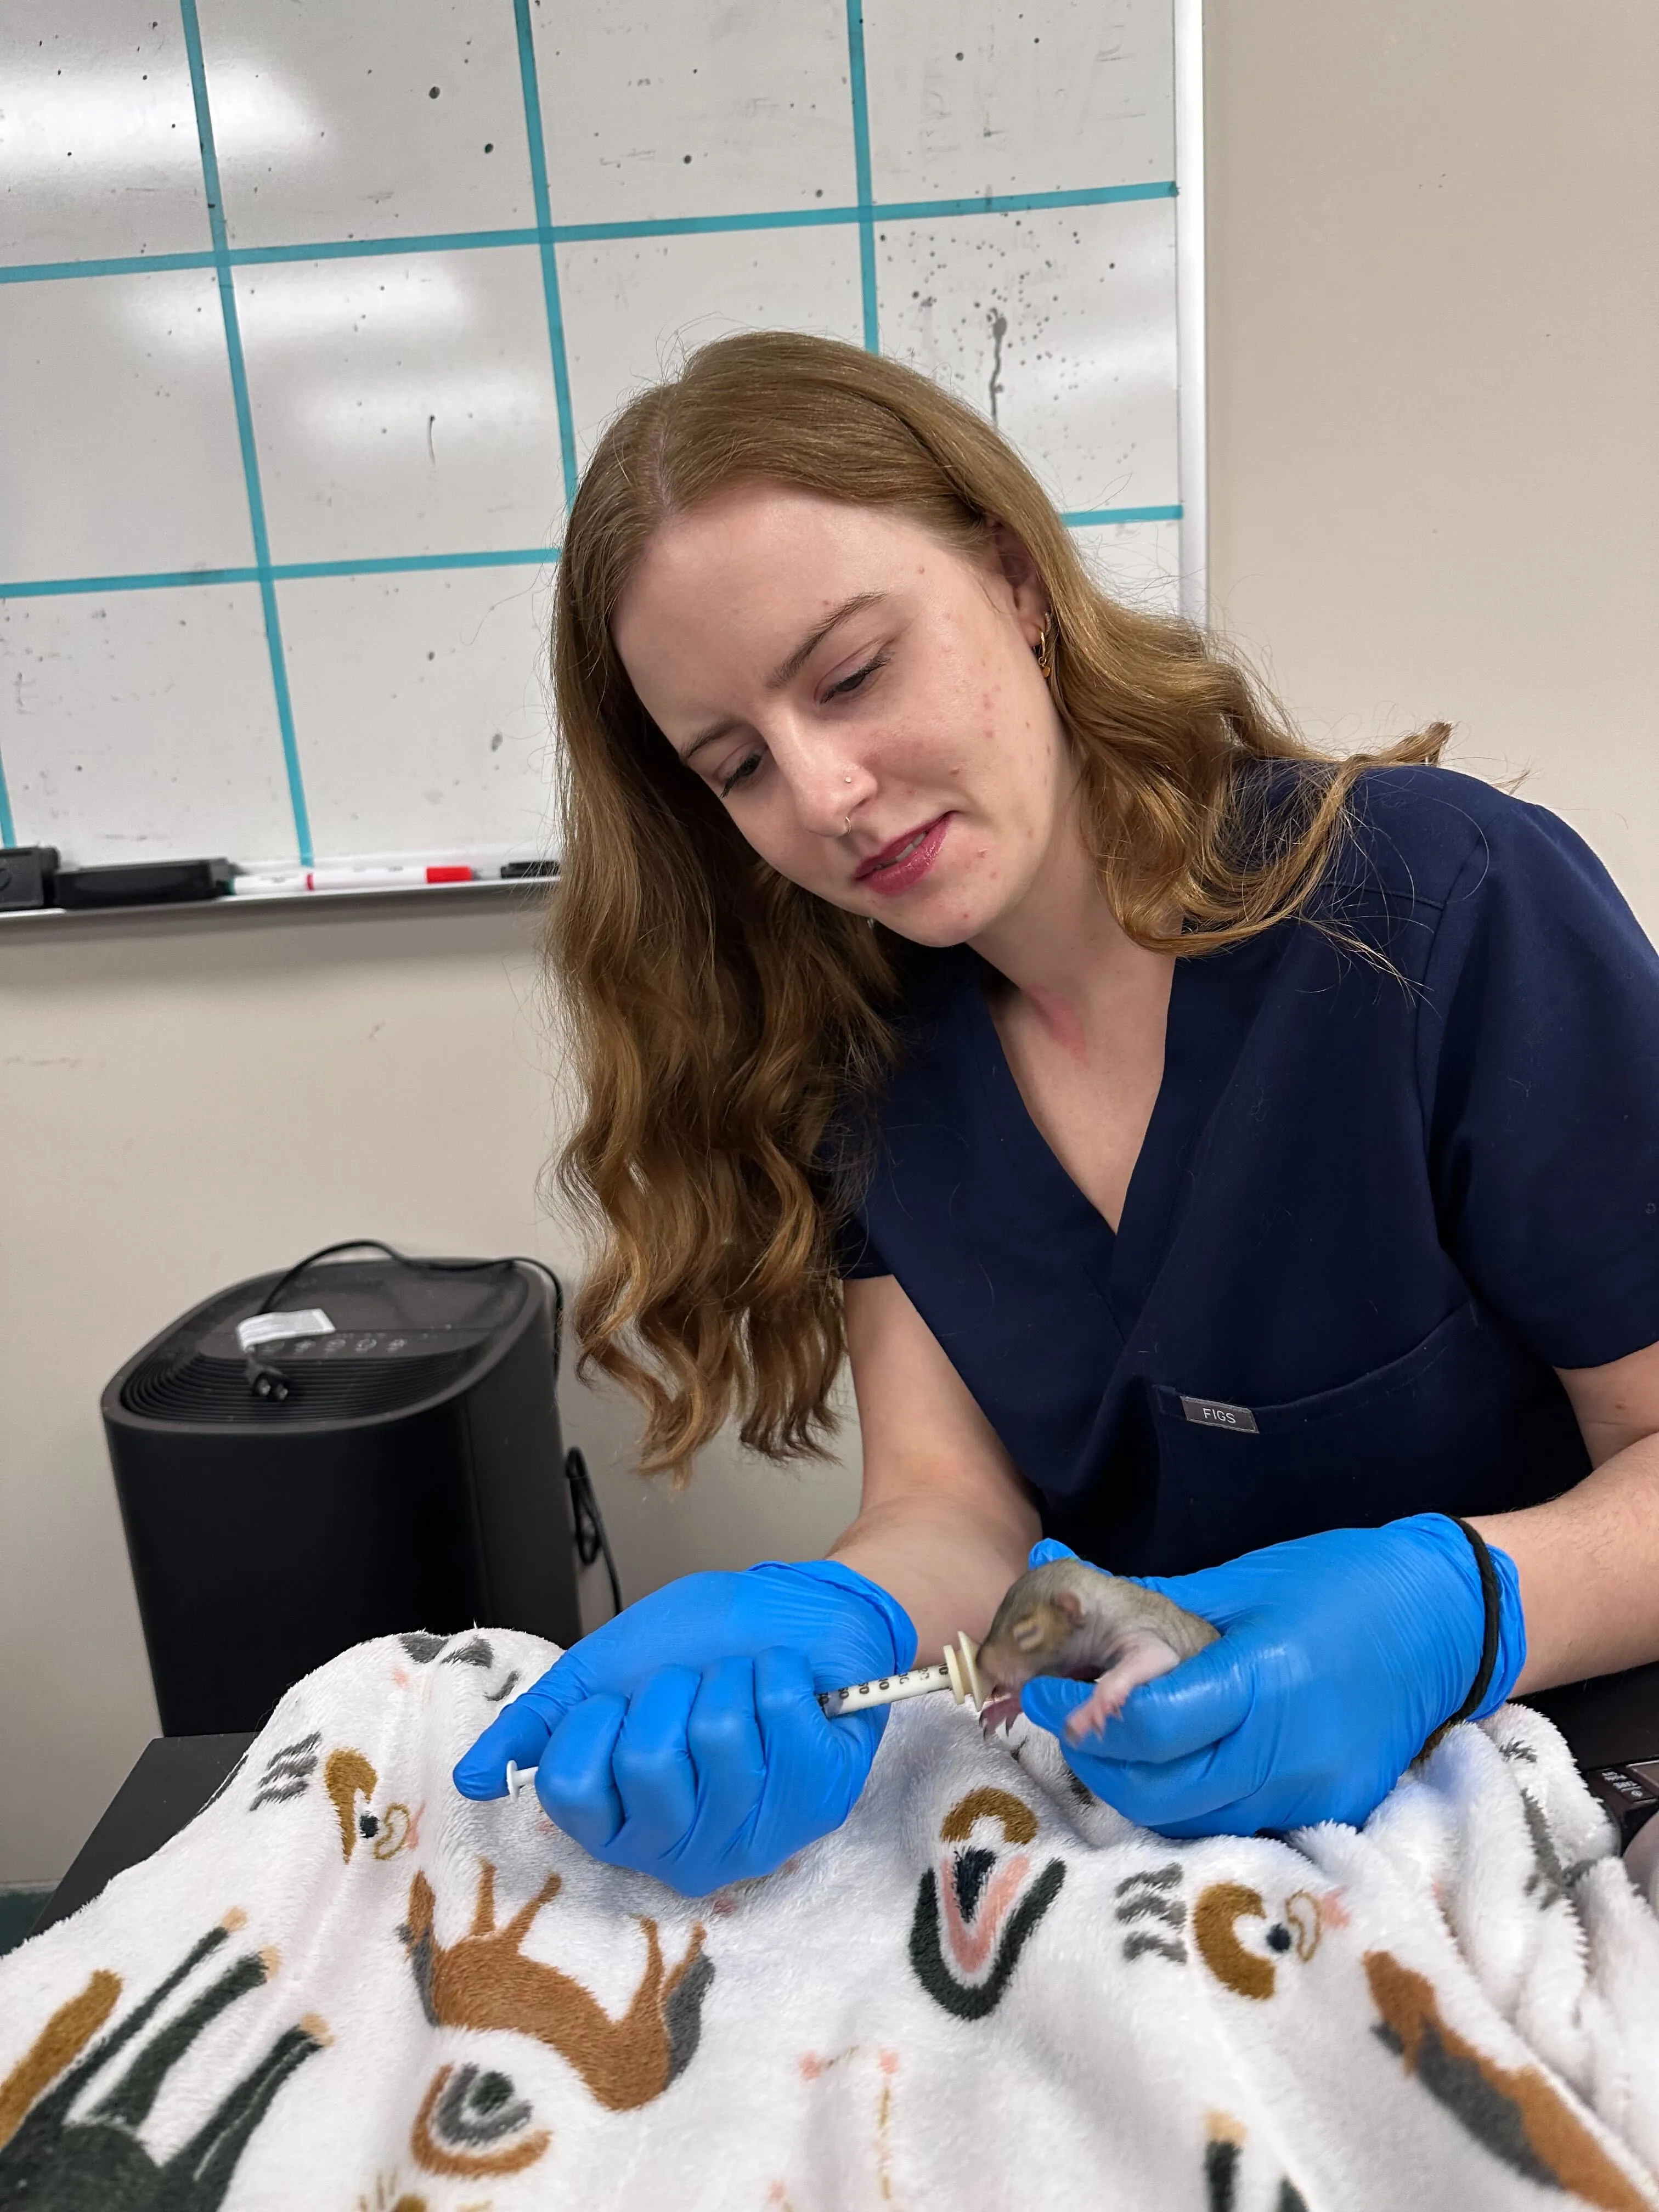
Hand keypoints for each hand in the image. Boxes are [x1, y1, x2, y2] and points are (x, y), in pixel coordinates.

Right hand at [453, 1560, 914, 1893]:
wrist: (788, 1614)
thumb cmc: (694, 1649)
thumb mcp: (602, 1675)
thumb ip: (538, 1726)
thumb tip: (470, 1781)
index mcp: (621, 1824)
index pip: (569, 1788)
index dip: (593, 1721)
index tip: (622, 1701)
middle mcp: (682, 1850)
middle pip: (646, 1758)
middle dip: (667, 1690)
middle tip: (691, 1688)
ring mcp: (755, 1833)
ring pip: (718, 1733)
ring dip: (727, 1678)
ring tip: (741, 1686)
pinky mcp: (820, 1801)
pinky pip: (781, 1714)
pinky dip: (779, 1673)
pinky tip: (789, 1689)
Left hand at [1019, 1517, 1524, 1835]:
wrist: (1446, 1621)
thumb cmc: (1341, 1582)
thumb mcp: (1242, 1579)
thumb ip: (1149, 1597)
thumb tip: (1057, 1577)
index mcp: (1264, 1680)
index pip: (1150, 1725)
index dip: (1079, 1713)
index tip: (1040, 1688)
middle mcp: (1286, 1752)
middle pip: (1157, 1790)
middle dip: (1092, 1759)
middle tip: (1060, 1718)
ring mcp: (1309, 1792)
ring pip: (1188, 1818)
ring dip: (1131, 1787)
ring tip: (1102, 1739)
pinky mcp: (1326, 1811)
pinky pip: (1230, 1821)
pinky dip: (1183, 1799)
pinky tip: (1163, 1761)